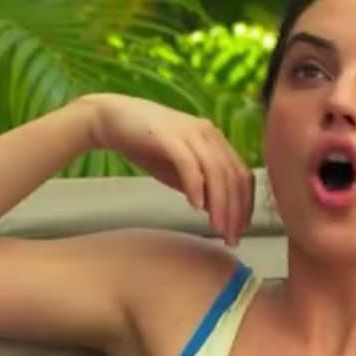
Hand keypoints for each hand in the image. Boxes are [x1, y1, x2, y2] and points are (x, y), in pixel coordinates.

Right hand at [84, 94, 254, 245]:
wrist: (112, 118)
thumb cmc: (144, 144)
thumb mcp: (177, 168)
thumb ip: (198, 183)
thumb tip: (216, 208)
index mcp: (215, 140)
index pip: (241, 175)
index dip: (244, 205)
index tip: (239, 230)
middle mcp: (208, 133)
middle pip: (233, 175)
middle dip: (235, 210)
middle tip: (231, 237)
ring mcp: (189, 133)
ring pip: (216, 171)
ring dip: (220, 203)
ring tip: (217, 228)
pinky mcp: (168, 137)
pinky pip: (189, 163)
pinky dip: (196, 186)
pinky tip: (196, 206)